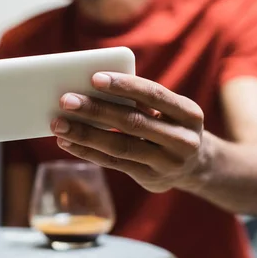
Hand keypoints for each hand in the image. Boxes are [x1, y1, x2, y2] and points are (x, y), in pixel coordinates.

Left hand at [51, 72, 205, 192]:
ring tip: (58, 123)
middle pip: (133, 122)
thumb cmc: (170, 124)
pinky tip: (67, 142)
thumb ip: (141, 100)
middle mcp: (183, 139)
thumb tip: (90, 87)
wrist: (198, 165)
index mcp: (189, 113)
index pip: (154, 95)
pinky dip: (87, 151)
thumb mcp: (169, 110)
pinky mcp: (151, 179)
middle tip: (66, 100)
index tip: (94, 77)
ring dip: (85, 134)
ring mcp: (168, 163)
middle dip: (96, 110)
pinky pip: (114, 163)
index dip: (124, 86)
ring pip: (120, 146)